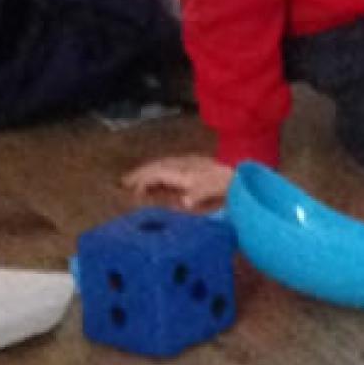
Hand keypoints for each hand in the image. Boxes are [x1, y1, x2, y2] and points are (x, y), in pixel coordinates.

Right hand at [120, 153, 234, 212]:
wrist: (239, 176)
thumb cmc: (222, 187)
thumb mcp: (210, 192)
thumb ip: (196, 195)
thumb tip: (184, 201)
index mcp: (184, 171)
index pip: (158, 172)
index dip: (143, 180)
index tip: (131, 189)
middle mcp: (183, 164)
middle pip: (157, 166)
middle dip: (140, 173)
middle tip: (124, 181)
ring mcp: (188, 162)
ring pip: (163, 164)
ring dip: (148, 170)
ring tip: (136, 179)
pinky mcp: (194, 164)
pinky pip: (170, 165)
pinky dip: (159, 170)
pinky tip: (158, 177)